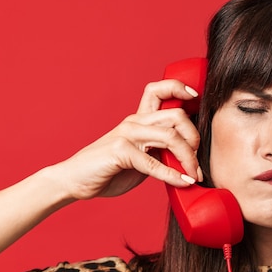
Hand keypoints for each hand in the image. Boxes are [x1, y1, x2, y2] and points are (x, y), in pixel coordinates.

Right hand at [51, 79, 201, 200]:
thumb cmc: (109, 170)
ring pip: (170, 136)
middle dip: (194, 138)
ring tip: (193, 175)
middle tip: (197, 161)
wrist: (74, 181)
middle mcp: (134, 122)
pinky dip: (172, 175)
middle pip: (176, 115)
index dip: (179, 88)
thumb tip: (190, 161)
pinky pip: (154, 163)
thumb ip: (161, 153)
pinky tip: (182, 182)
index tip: (196, 98)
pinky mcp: (120, 151)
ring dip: (188, 158)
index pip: (159, 90)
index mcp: (139, 120)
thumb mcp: (142, 159)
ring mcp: (127, 135)